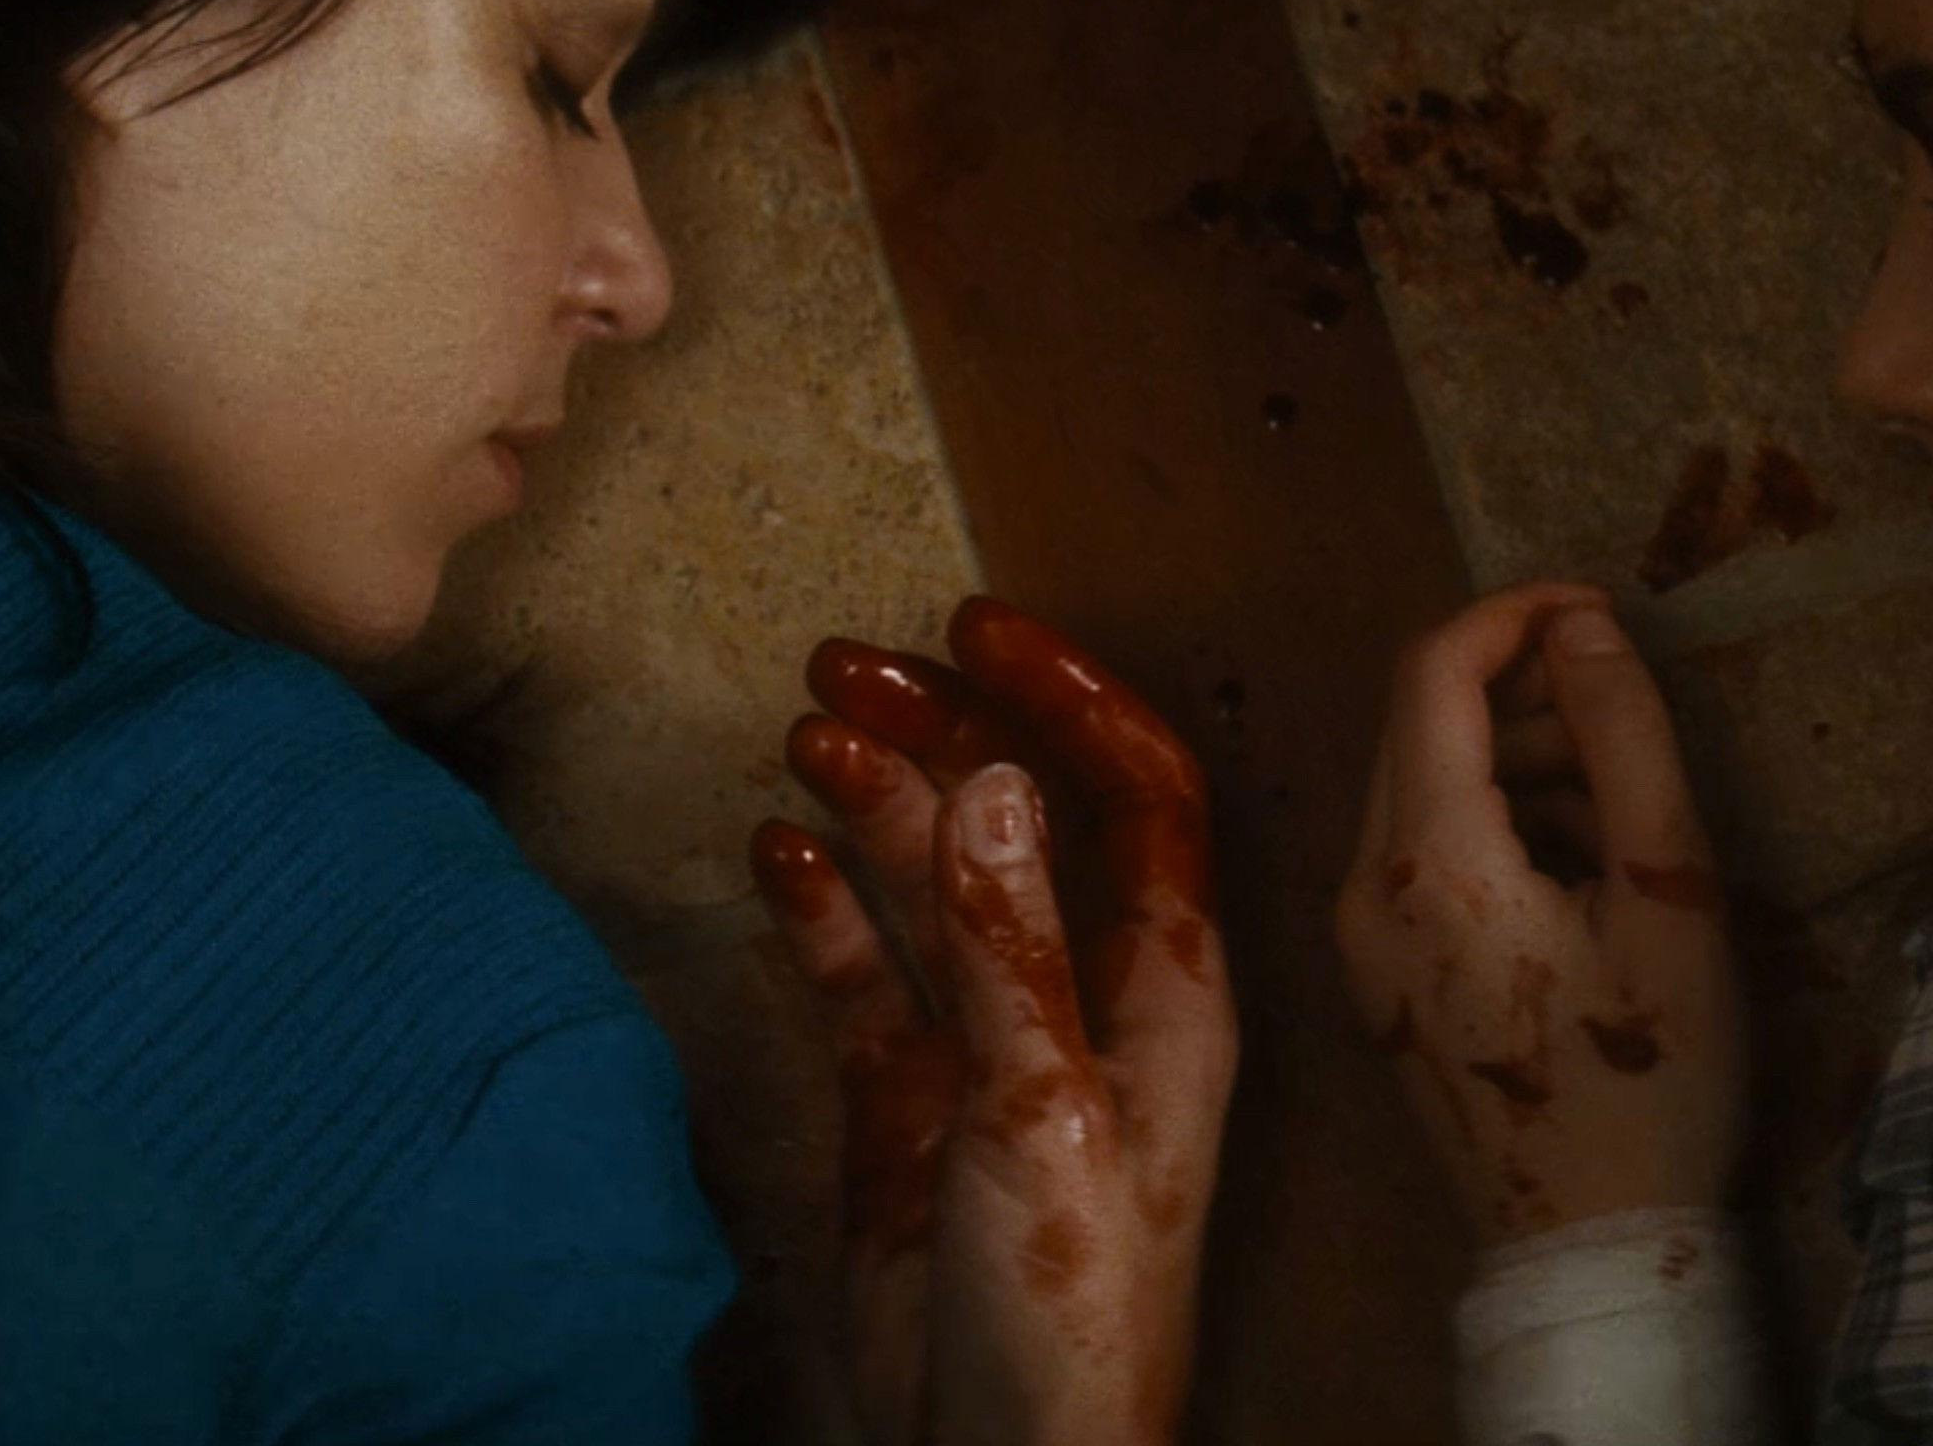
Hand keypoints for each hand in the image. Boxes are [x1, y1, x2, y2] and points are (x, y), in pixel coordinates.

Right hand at [749, 599, 1234, 1445]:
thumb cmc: (1072, 1307)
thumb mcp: (1044, 1114)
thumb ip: (1007, 950)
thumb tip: (993, 784)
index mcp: (1162, 989)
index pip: (1139, 794)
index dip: (1068, 698)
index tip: (974, 625)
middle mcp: (1080, 995)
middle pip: (1021, 818)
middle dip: (944, 730)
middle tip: (841, 665)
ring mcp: (988, 1045)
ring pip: (933, 882)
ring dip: (873, 802)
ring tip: (800, 732)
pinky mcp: (906, 1104)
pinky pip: (863, 974)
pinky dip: (819, 908)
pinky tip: (770, 850)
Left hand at [1334, 582, 1744, 1243]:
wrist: (1598, 1253)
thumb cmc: (1656, 1080)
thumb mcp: (1668, 896)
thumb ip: (1625, 743)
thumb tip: (1583, 626)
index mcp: (1425, 859)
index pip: (1432, 673)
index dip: (1514, 614)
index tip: (1602, 609)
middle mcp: (1359, 887)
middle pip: (1414, 725)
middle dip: (1518, 687)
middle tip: (1623, 702)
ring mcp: (1355, 942)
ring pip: (1414, 789)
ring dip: (1507, 757)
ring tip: (1617, 793)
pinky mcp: (1376, 982)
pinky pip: (1415, 857)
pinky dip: (1487, 823)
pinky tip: (1576, 865)